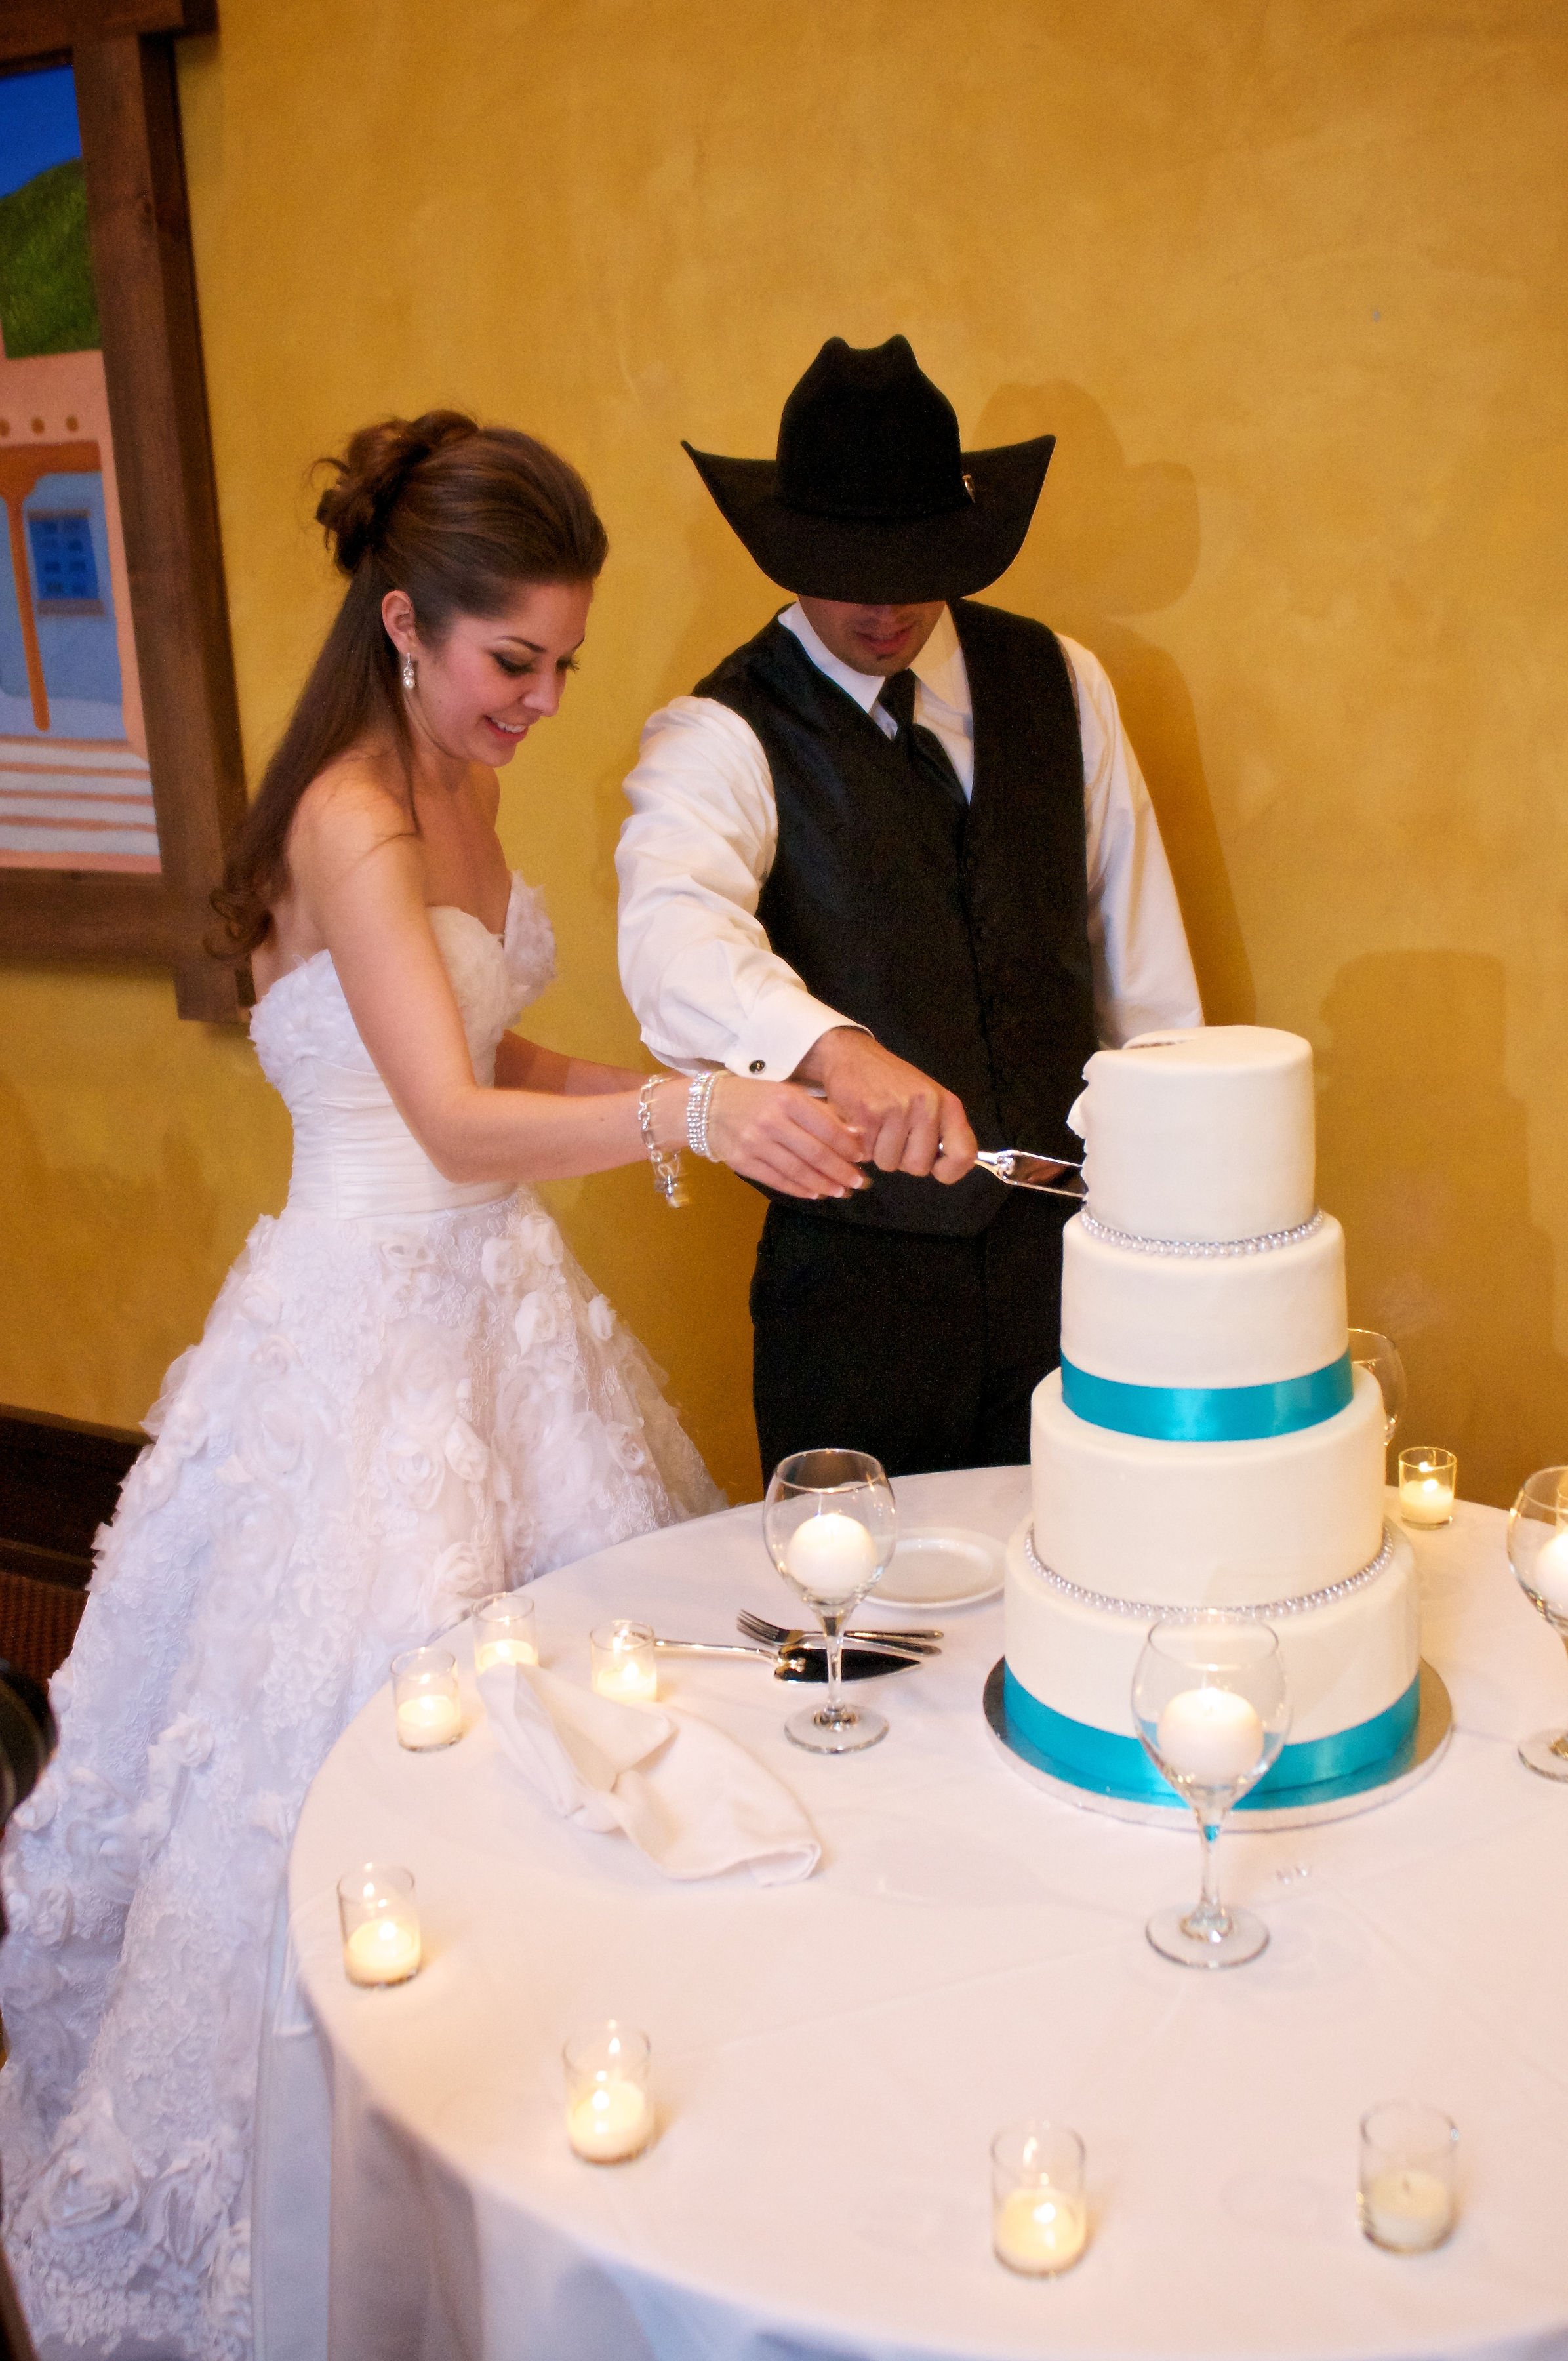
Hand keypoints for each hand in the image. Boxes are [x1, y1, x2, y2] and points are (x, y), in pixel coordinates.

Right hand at [656, 1074, 868, 1199]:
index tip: (861, 1158)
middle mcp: (771, 1121)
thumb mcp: (786, 1093)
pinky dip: (799, 1189)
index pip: (825, 1127)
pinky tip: (814, 1193)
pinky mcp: (743, 1162)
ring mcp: (755, 1143)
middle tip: (858, 1183)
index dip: (846, 1146)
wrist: (706, 1106)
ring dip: (823, 1184)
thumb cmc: (753, 1096)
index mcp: (786, 1099)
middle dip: (840, 1171)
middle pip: (815, 1153)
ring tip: (841, 1192)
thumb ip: (818, 1111)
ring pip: (798, 1170)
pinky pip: (777, 1180)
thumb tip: (854, 1134)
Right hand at [795, 1029, 976, 1183]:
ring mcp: (898, 1110)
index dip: (949, 1171)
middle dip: (901, 1159)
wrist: (852, 1054)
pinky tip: (859, 1123)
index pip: (964, 1155)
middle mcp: (927, 1106)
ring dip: (877, 1152)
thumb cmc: (891, 1084)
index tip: (935, 1167)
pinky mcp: (868, 1114)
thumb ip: (940, 1132)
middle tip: (892, 1135)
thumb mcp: (927, 1100)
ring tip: (875, 1126)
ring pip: (889, 1164)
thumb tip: (945, 1170)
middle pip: (919, 1167)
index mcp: (948, 1104)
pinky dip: (858, 1146)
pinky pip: (866, 1154)